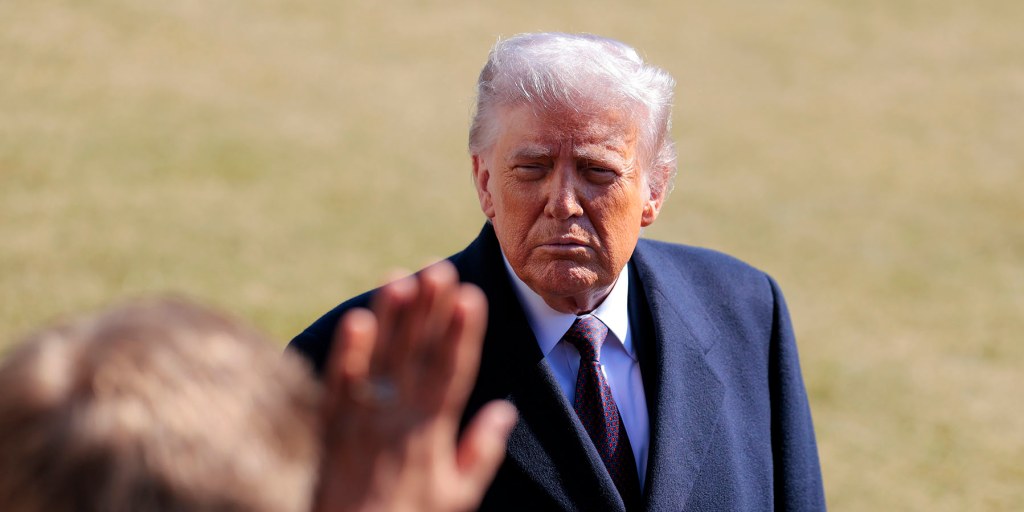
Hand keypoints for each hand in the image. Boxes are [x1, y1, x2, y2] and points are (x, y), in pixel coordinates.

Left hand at [312, 261, 516, 511]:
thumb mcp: (457, 498)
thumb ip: (480, 452)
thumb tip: (505, 411)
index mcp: (431, 434)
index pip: (451, 372)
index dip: (463, 333)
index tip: (473, 296)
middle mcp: (397, 420)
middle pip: (416, 356)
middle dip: (429, 310)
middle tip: (440, 269)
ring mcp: (361, 420)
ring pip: (379, 359)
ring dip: (391, 317)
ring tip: (401, 277)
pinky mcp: (330, 427)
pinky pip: (336, 384)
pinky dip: (345, 353)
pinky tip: (356, 320)